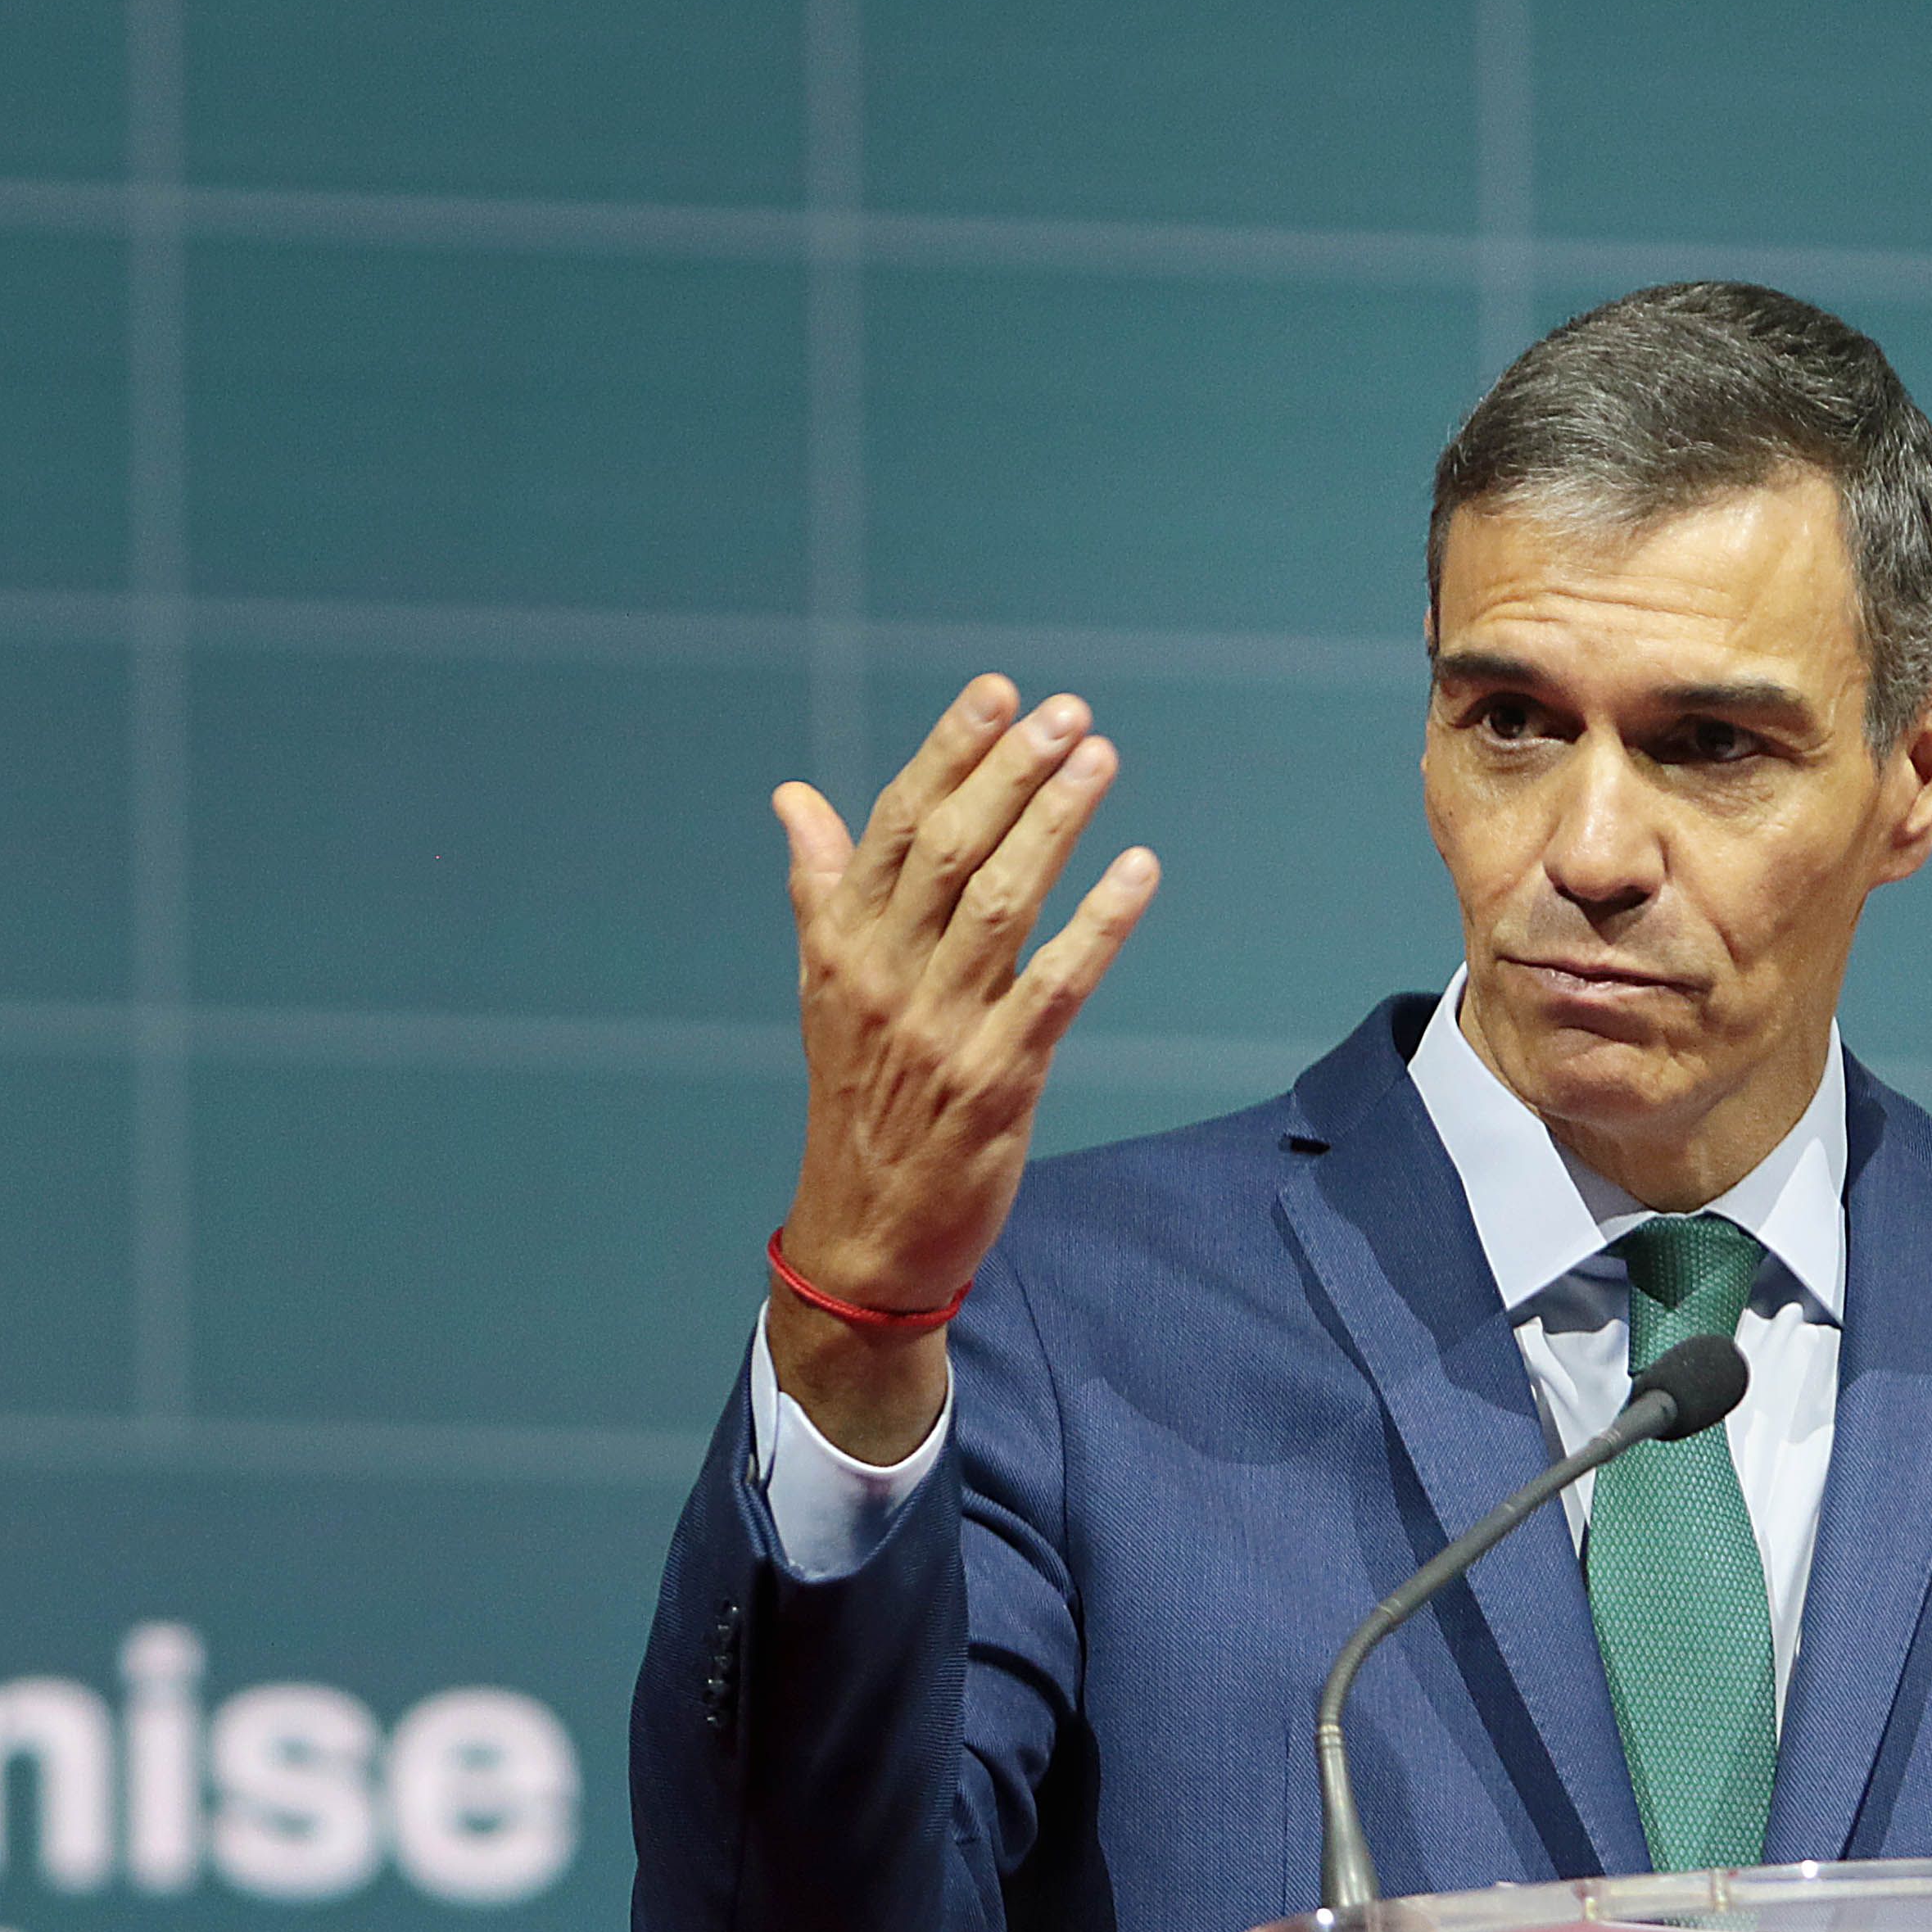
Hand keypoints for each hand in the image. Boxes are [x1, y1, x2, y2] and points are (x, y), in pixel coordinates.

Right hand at [766, 676, 1160, 1461]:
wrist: (864, 1236)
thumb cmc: (858, 1102)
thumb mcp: (824, 990)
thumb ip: (821, 889)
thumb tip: (793, 797)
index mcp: (842, 946)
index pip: (893, 827)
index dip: (947, 755)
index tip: (996, 695)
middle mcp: (885, 977)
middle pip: (948, 850)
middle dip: (1009, 772)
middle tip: (1067, 713)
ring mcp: (940, 1028)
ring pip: (1000, 902)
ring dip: (1055, 824)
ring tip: (1099, 760)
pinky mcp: (997, 1079)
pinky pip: (1055, 987)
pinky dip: (1099, 925)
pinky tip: (1138, 872)